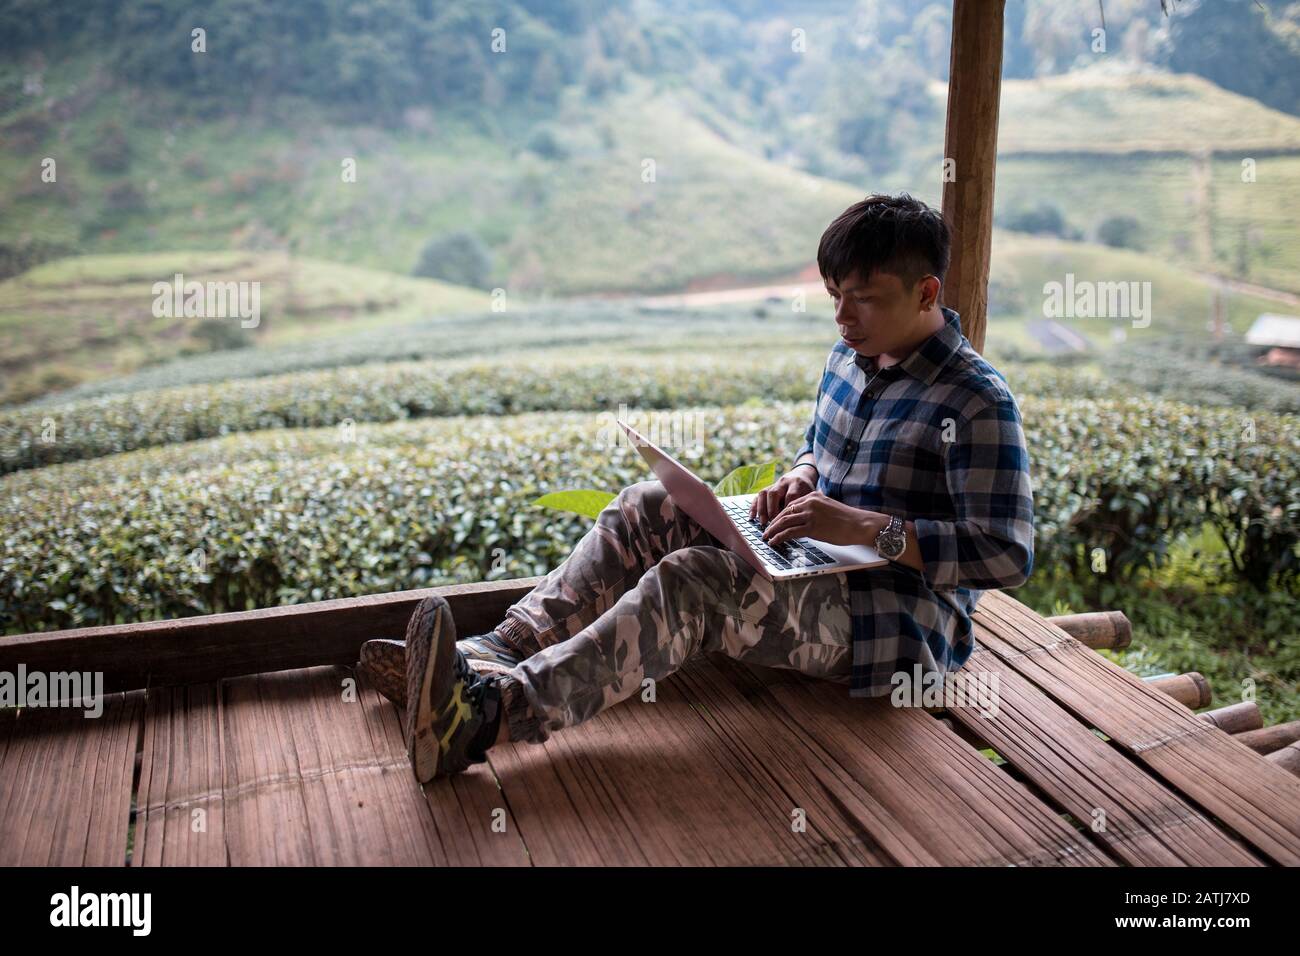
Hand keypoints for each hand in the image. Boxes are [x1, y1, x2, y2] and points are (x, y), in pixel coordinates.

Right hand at [750, 467, 816, 524]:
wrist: (802, 475)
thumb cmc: (807, 490)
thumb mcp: (810, 496)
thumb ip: (806, 507)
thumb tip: (801, 526)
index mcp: (797, 483)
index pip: (791, 496)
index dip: (787, 509)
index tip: (787, 521)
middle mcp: (783, 482)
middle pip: (774, 493)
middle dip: (772, 509)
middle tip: (772, 522)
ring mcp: (774, 484)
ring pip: (764, 493)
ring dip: (762, 509)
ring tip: (762, 522)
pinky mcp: (767, 488)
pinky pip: (758, 496)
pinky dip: (754, 507)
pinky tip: (752, 517)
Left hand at [761, 490, 881, 548]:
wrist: (859, 524)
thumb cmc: (847, 519)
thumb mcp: (828, 508)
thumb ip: (815, 510)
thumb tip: (804, 520)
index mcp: (813, 497)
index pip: (790, 505)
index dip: (780, 515)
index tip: (774, 522)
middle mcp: (809, 503)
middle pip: (784, 512)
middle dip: (773, 523)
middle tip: (766, 530)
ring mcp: (810, 515)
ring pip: (784, 522)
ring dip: (773, 531)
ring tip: (767, 537)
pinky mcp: (812, 527)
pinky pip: (790, 532)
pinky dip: (779, 537)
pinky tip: (774, 542)